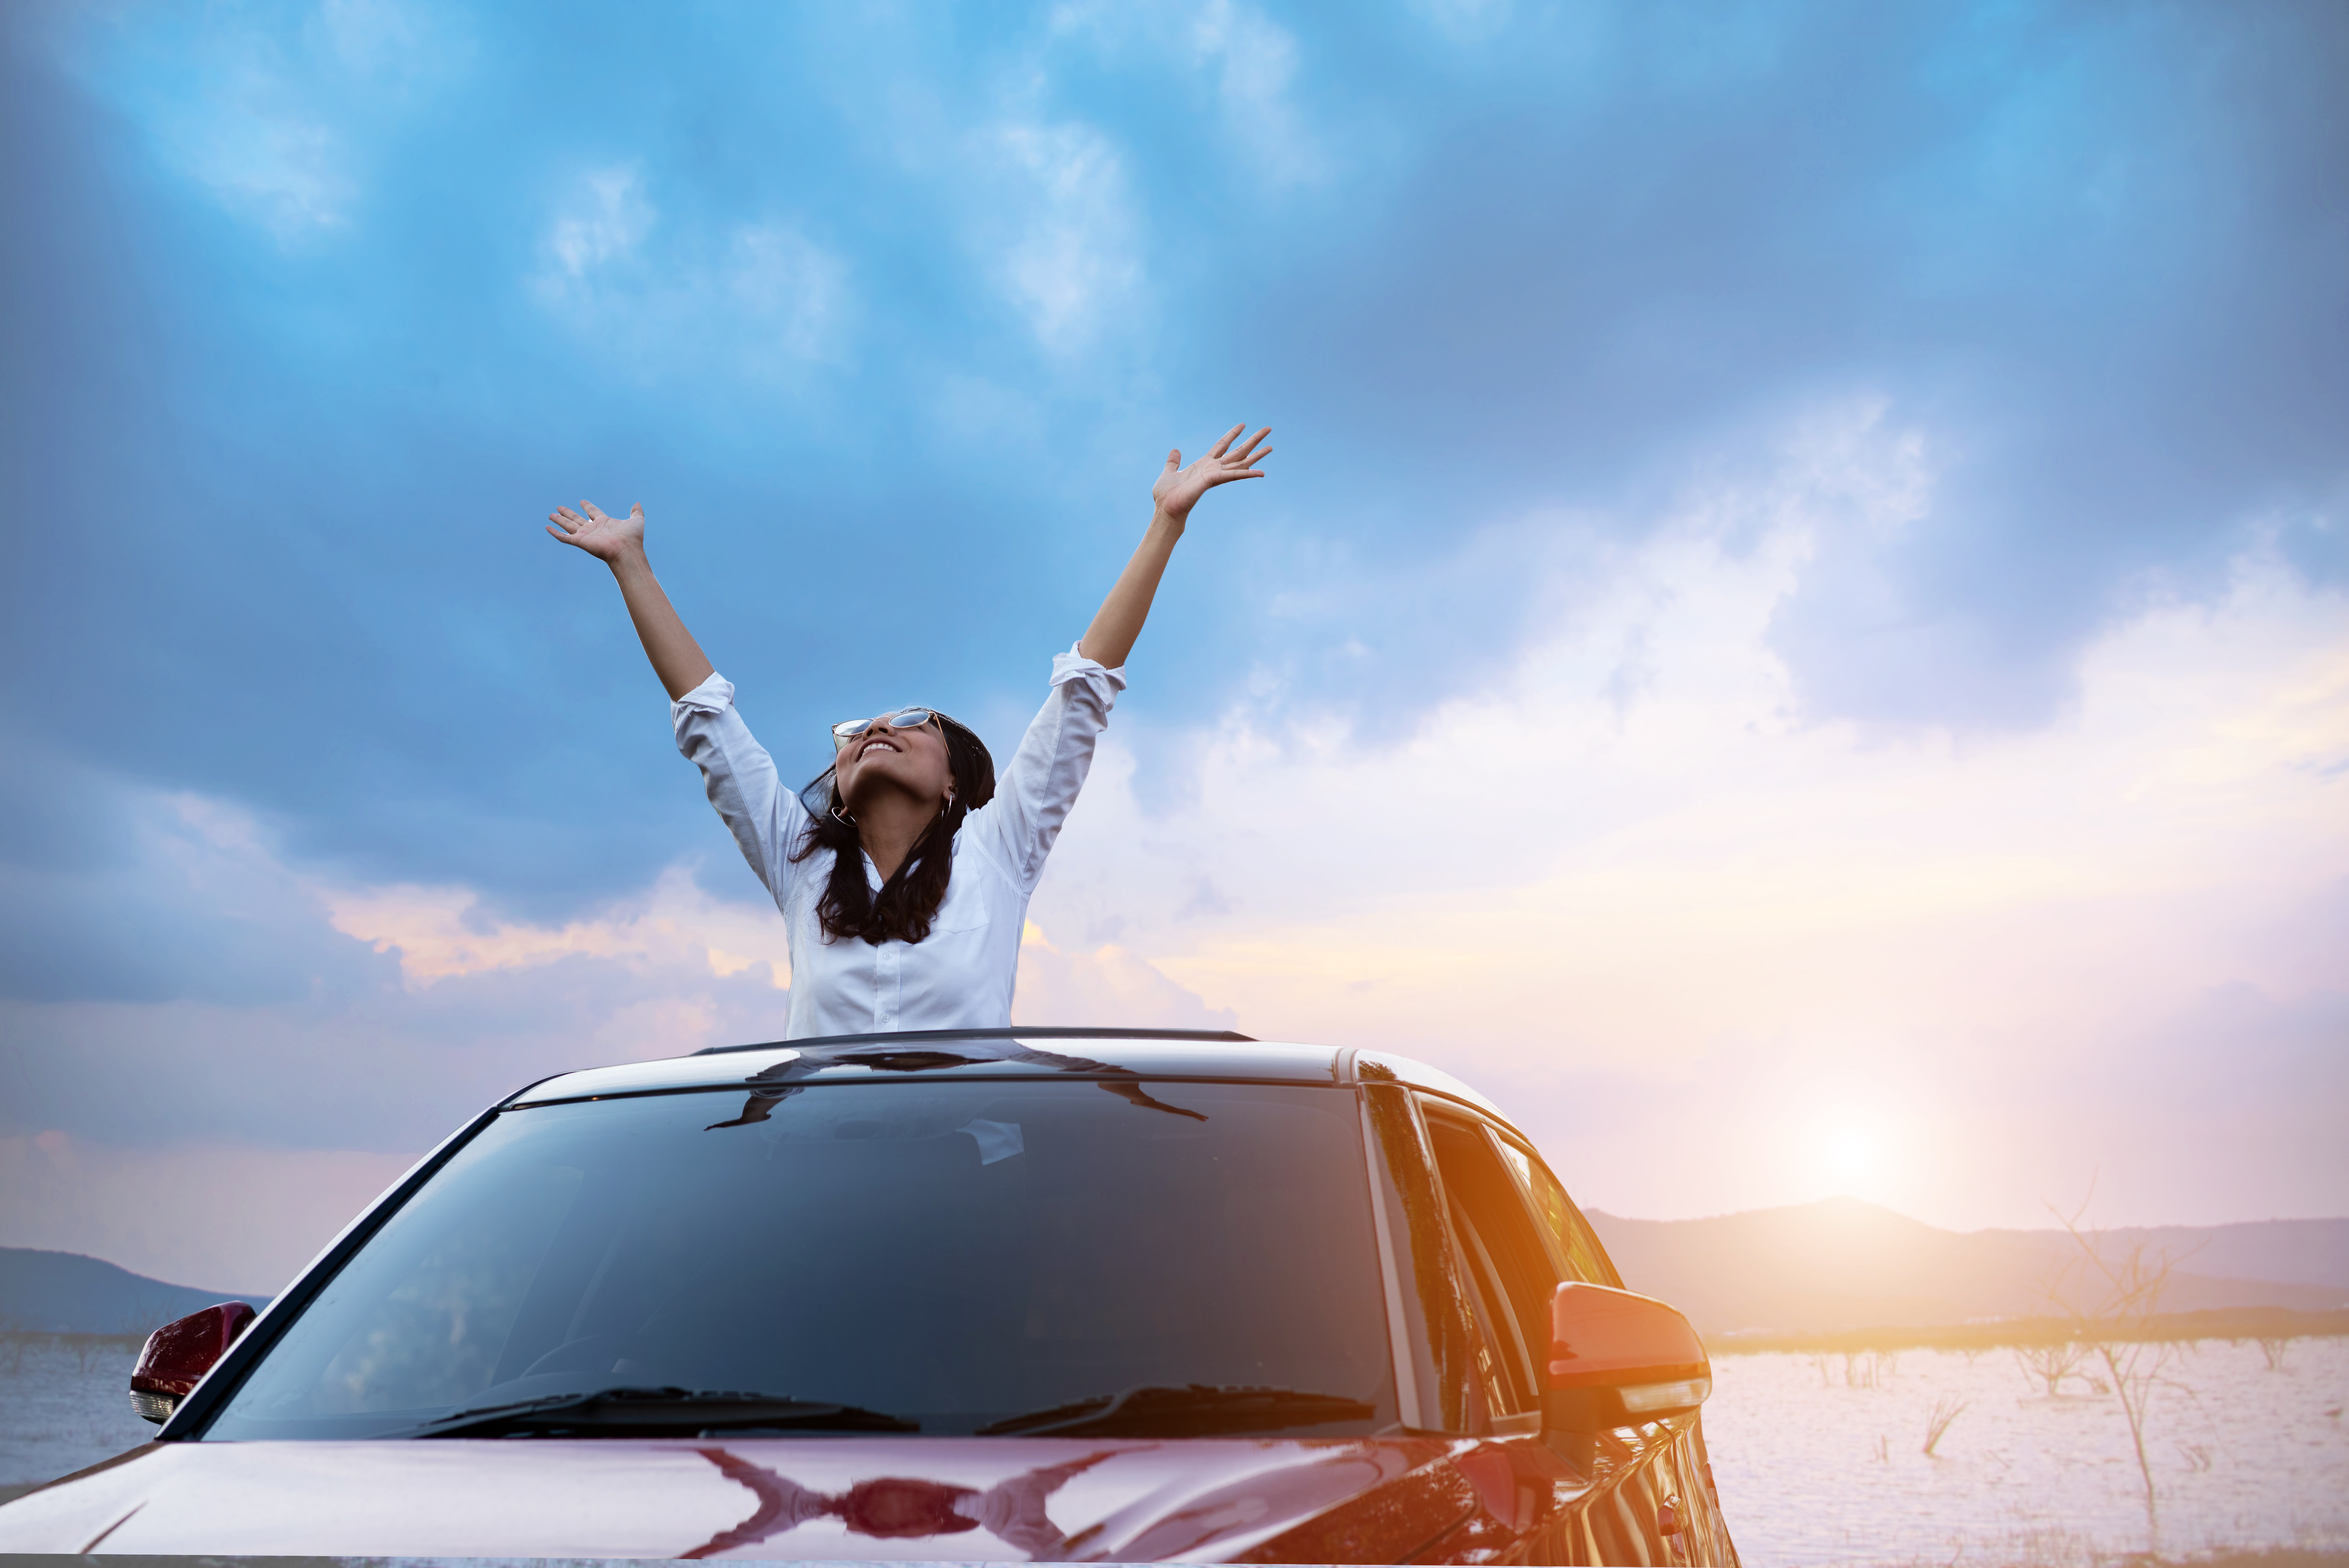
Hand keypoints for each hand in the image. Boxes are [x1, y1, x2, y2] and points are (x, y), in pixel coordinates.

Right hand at [546, 500, 645, 563]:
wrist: (626, 551)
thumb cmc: (632, 538)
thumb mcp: (637, 521)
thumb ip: (636, 512)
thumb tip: (637, 503)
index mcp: (604, 523)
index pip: (593, 512)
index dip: (587, 506)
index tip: (582, 502)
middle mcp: (593, 529)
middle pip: (577, 518)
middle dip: (568, 513)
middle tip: (559, 507)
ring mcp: (586, 535)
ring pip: (568, 526)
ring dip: (559, 520)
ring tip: (551, 514)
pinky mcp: (579, 542)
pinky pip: (564, 537)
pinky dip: (555, 533)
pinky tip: (547, 528)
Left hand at [1152, 424, 1271, 524]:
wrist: (1165, 509)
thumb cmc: (1166, 496)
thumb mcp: (1169, 472)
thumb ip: (1174, 461)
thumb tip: (1175, 450)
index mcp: (1204, 465)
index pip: (1221, 445)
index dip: (1232, 434)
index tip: (1242, 425)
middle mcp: (1213, 469)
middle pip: (1238, 451)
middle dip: (1253, 440)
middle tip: (1268, 429)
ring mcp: (1215, 475)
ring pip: (1241, 462)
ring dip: (1257, 455)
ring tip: (1271, 446)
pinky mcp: (1213, 480)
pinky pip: (1234, 475)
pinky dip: (1248, 473)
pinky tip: (1262, 472)